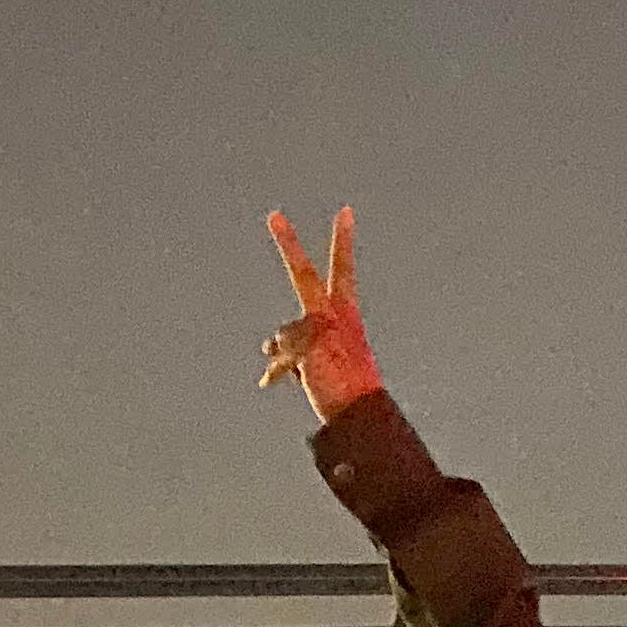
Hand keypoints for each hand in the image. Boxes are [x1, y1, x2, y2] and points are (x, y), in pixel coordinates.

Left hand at [260, 206, 384, 420]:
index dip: (343, 240)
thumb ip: (297, 345)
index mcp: (346, 314)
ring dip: (284, 358)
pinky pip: (280, 354)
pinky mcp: (308, 347)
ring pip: (283, 333)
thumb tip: (266, 344)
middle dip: (287, 244)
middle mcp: (333, 316)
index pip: (342, 269)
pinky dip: (277, 370)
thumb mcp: (321, 362)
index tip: (344, 211)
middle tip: (272, 214)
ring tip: (305, 378)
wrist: (359, 415)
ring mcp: (320, 330)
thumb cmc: (346, 391)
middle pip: (304, 274)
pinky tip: (272, 384)